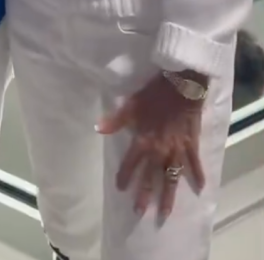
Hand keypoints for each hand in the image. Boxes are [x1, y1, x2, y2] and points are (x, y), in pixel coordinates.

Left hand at [97, 73, 205, 218]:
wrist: (182, 86)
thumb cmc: (154, 94)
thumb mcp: (131, 104)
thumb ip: (116, 120)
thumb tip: (98, 129)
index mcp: (144, 141)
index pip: (131, 163)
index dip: (124, 176)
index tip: (120, 189)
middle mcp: (160, 150)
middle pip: (151, 177)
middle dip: (144, 195)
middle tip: (139, 212)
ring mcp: (177, 150)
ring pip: (172, 177)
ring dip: (168, 195)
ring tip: (165, 212)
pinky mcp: (192, 145)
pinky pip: (195, 163)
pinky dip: (198, 175)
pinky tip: (201, 188)